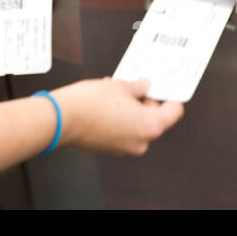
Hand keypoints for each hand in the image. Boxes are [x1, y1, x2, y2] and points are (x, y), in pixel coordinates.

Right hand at [52, 77, 183, 155]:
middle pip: (155, 119)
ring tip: (116, 92)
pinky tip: (106, 104)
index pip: (174, 112)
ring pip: (137, 125)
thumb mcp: (120, 86)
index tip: (163, 88)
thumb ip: (138, 87)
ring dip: (131, 110)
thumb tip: (144, 86)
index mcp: (150, 126)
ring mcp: (125, 148)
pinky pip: (123, 132)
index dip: (169, 97)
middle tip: (135, 86)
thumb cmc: (92, 102)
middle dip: (146, 102)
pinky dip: (120, 119)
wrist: (62, 118)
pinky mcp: (111, 149)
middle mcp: (141, 142)